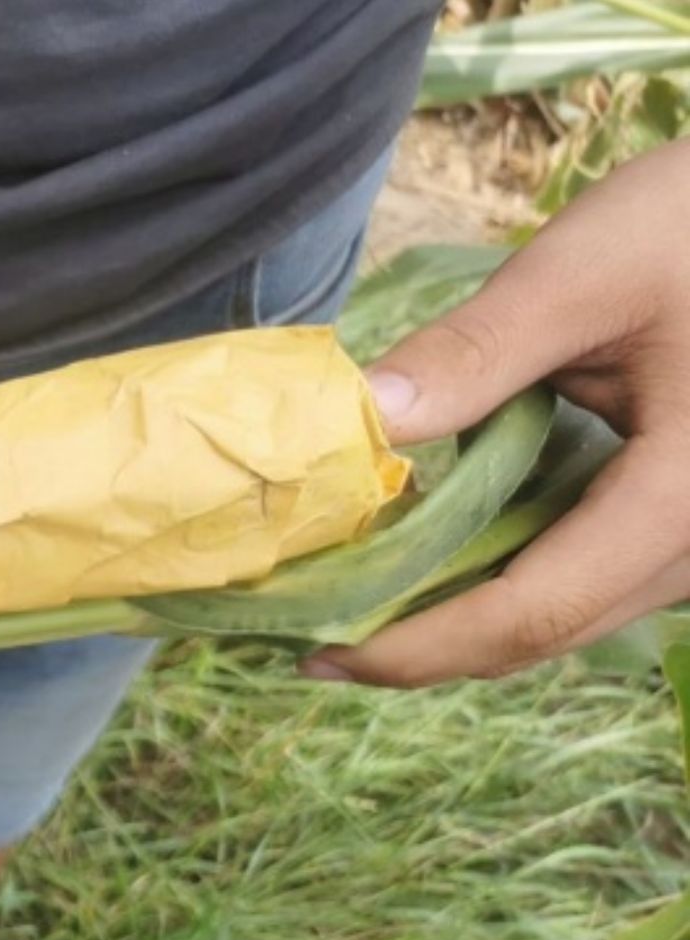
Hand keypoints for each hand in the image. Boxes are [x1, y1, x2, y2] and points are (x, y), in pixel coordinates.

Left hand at [305, 139, 689, 686]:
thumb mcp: (587, 269)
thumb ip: (474, 353)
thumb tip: (357, 421)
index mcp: (686, 499)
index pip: (535, 611)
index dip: (419, 645)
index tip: (316, 652)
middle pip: (545, 630)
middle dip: (422, 640)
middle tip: (305, 630)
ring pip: (565, 611)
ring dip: (457, 610)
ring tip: (348, 591)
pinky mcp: (680, 517)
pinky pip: (585, 570)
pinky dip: (500, 568)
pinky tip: (425, 543)